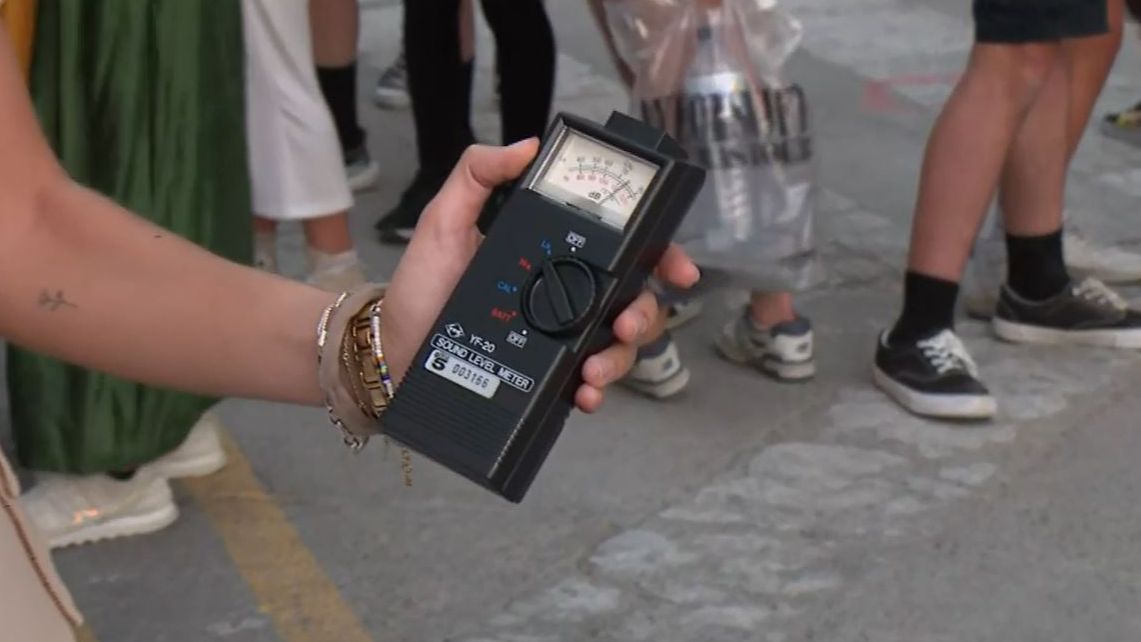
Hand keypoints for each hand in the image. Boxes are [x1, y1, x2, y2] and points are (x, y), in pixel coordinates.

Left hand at [382, 140, 698, 411]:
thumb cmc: (420, 285)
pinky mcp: (545, 377)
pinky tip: (584, 394)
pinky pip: (585, 385)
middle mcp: (566, 298)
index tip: (677, 269)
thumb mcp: (444, 221)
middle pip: (634, 303)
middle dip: (645, 315)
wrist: (392, 348)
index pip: (621, 252)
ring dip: (620, 358)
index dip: (661, 257)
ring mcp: (559, 340)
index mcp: (554, 257)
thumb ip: (476, 174)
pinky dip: (594, 392)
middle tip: (624, 322)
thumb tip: (527, 145)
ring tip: (594, 369)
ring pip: (617, 348)